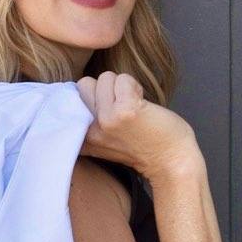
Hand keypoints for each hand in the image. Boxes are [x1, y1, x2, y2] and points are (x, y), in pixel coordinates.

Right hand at [75, 71, 198, 179]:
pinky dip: (135, 86)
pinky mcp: (124, 112)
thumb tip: (85, 87)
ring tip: (134, 106)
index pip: (70, 99)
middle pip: (84, 84)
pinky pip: (123, 79)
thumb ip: (91, 120)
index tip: (109, 112)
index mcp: (81, 138)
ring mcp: (105, 120)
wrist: (171, 163)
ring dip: (122, 86)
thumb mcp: (105, 139)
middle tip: (123, 106)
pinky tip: (143, 104)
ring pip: (104, 78)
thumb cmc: (144, 147)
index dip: (92, 97)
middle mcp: (88, 130)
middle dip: (105, 88)